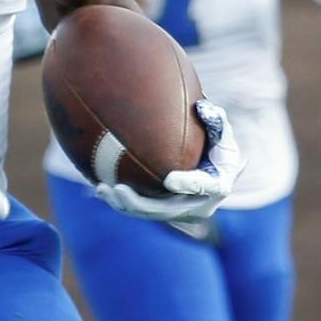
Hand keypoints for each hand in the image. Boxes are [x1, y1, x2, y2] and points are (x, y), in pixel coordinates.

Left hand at [94, 100, 243, 240]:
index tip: (170, 180)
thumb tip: (201, 107)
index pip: (204, 187)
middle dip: (140, 204)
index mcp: (218, 185)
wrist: (215, 168)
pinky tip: (99, 187)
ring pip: (149, 213)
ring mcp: (180, 213)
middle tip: (118, 189)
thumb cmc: (216, 142)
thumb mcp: (220, 129)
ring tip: (101, 189)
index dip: (188, 185)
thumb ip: (214, 119)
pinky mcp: (164, 213)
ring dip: (123, 205)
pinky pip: (140, 210)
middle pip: (167, 210)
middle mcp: (199, 206)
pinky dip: (120, 201)